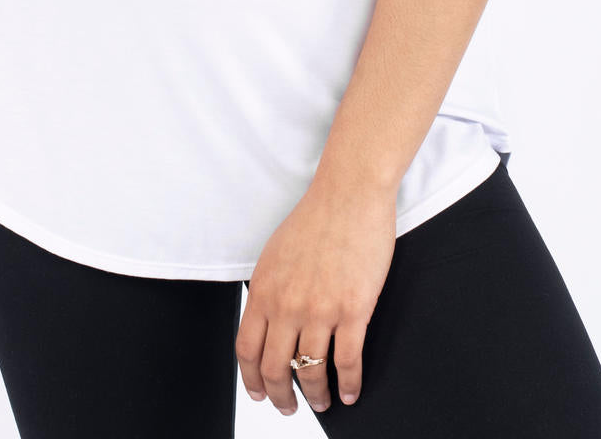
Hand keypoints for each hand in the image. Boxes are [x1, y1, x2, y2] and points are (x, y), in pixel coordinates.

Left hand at [236, 178, 397, 415]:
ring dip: (316, 395)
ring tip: (323, 402)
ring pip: (311, 371)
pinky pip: (348, 361)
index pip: (246, 350)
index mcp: (264, 289)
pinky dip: (349, 384)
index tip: (259, 394)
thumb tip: (268, 322)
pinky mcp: (353, 309)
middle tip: (289, 407)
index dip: (251, 379)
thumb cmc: (317, 218)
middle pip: (275, 369)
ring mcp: (321, 309)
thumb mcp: (276, 254)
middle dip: (281, 396)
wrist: (350, 193)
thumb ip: (269, 290)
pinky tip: (351, 391)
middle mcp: (287, 304)